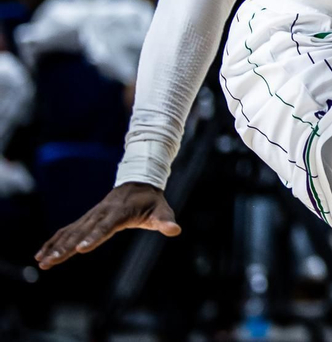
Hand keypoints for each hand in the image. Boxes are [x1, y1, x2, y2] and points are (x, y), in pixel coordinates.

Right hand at [36, 182, 178, 268]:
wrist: (139, 182)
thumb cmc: (151, 201)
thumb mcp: (162, 210)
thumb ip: (165, 221)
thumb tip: (175, 229)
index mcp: (119, 213)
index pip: (105, 227)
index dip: (94, 237)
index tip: (80, 249)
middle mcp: (101, 214)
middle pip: (81, 232)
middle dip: (65, 248)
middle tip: (51, 262)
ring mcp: (92, 215)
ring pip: (70, 232)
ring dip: (55, 247)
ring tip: (42, 262)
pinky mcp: (86, 218)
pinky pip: (67, 230)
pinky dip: (54, 241)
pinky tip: (41, 254)